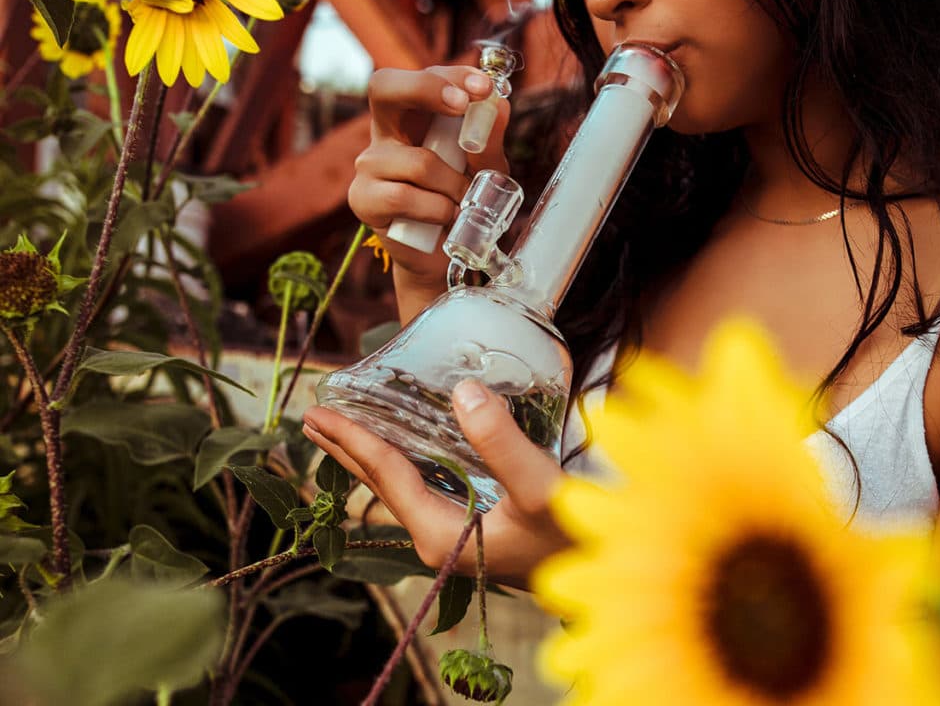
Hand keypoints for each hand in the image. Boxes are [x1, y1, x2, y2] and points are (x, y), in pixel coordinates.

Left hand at [303, 379, 569, 588]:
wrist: (606, 569)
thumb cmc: (576, 535)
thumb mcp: (539, 487)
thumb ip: (500, 442)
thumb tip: (462, 392)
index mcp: (441, 534)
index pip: (385, 476)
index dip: (352, 439)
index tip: (319, 411)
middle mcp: (438, 537)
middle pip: (380, 483)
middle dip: (345, 449)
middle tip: (310, 417)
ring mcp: (453, 533)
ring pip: (398, 485)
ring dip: (369, 454)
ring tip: (342, 429)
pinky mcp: (472, 525)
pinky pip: (422, 485)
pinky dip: (402, 459)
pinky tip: (405, 446)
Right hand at [349, 66, 510, 315]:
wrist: (443, 254)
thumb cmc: (461, 201)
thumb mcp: (486, 169)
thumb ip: (489, 141)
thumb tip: (498, 105)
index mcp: (414, 116)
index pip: (423, 77)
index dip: (450, 75)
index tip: (482, 88)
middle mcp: (385, 132)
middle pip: (384, 86)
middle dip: (426, 89)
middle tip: (462, 104)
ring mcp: (369, 163)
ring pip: (419, 161)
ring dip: (454, 185)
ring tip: (463, 202)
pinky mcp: (362, 197)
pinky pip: (404, 196)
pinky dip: (435, 210)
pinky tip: (442, 219)